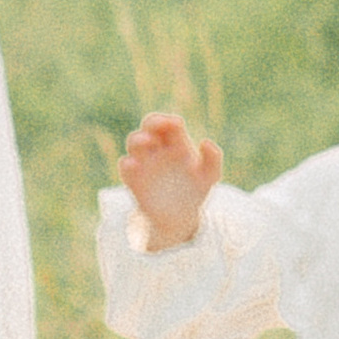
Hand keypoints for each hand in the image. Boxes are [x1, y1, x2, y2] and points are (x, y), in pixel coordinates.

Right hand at [119, 110, 222, 250]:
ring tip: (148, 142)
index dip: (170, 120)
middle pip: (149, 125)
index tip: (176, 125)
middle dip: (153, 122)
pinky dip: (127, 163)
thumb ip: (213, 158)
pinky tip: (135, 164)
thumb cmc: (196, 191)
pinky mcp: (134, 179)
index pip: (169, 123)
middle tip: (159, 126)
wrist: (180, 217)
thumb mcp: (210, 176)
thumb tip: (205, 142)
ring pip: (134, 141)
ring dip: (138, 138)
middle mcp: (158, 149)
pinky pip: (125, 165)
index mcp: (177, 144)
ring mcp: (145, 163)